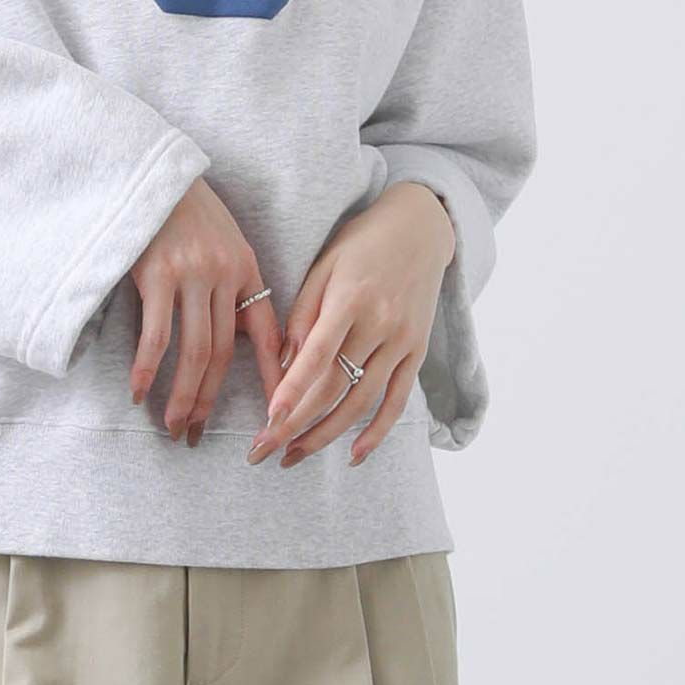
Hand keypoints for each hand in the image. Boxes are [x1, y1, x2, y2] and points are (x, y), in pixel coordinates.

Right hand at [129, 175, 285, 445]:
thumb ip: (232, 283)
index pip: (269, 335)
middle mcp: (224, 275)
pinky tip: (140, 392)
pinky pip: (156, 336)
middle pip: (224, 354)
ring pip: (195, 352)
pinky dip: (148, 369)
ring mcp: (191, 274)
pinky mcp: (156, 274)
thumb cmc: (185, 209)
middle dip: (210, 401)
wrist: (150, 169)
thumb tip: (234, 337)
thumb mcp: (223, 241)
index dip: (276, 380)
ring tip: (172, 425)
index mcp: (247, 269)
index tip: (280, 419)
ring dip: (182, 397)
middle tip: (196, 435)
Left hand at [247, 183, 453, 468]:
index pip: (317, 356)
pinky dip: (377, 432)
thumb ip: (304, 313)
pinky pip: (398, 400)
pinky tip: (353, 455)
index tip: (268, 421)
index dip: (292, 391)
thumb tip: (286, 363)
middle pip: (335, 387)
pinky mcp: (417, 352)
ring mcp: (402, 342)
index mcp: (350, 299)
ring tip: (294, 456)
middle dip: (297, 424)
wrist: (420, 228)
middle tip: (264, 450)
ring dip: (327, 435)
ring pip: (362, 401)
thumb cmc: (360, 242)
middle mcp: (379, 324)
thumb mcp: (324, 264)